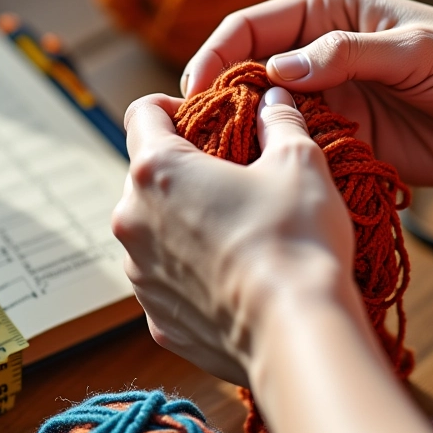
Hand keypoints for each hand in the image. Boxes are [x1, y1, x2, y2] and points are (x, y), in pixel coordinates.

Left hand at [112, 87, 362, 385]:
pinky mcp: (156, 317)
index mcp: (158, 171)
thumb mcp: (299, 162)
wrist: (297, 332)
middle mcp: (133, 220)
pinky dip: (189, 268)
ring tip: (234, 227)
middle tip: (229, 172)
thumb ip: (280, 120)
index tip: (200, 116)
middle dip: (182, 167)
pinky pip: (165, 277)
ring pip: (153, 227)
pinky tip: (231, 273)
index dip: (170, 106)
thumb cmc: (296, 238)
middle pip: (147, 174)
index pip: (142, 113)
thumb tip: (275, 100)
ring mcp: (139, 274)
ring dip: (182, 219)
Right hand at [181, 0, 432, 186]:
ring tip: (219, 162)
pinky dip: (280, 158)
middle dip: (221, 98)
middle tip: (196, 135)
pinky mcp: (346, 136)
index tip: (194, 92)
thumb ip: (343, 56)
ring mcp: (331, 97)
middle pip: (250, 71)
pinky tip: (264, 176)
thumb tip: (276, 73)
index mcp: (326, 11)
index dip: (216, 55)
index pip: (252, 27)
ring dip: (245, 133)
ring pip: (269, 113)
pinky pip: (301, 145)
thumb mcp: (411, 49)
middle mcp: (319, 52)